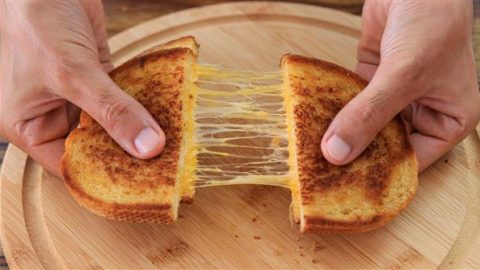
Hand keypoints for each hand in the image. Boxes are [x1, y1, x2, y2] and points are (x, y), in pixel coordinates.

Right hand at [0, 0, 164, 176]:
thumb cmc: (36, 21)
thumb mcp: (72, 72)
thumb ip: (111, 111)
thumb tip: (147, 147)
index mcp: (29, 125)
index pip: (68, 166)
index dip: (102, 177)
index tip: (139, 184)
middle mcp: (53, 114)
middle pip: (94, 147)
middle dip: (125, 154)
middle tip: (162, 167)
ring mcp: (79, 96)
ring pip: (112, 124)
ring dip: (137, 130)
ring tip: (170, 147)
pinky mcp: (99, 78)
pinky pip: (123, 100)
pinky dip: (140, 107)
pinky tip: (164, 117)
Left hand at [321, 1, 479, 171]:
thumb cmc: (432, 24)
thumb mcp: (404, 74)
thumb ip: (370, 114)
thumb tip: (337, 153)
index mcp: (448, 120)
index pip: (415, 160)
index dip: (382, 174)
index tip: (347, 187)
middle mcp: (421, 112)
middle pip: (386, 145)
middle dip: (357, 155)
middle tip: (322, 174)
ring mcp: (394, 96)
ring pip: (365, 124)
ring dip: (341, 134)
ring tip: (311, 154)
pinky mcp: (372, 80)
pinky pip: (351, 102)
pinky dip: (334, 110)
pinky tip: (312, 124)